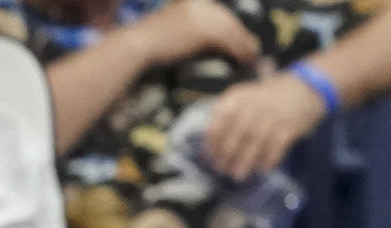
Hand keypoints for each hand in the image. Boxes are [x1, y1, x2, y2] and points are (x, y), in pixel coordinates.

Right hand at [138, 0, 259, 69]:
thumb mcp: (169, 30)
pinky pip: (230, 40)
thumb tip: (204, 43)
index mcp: (192, 3)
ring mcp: (203, 15)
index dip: (232, 26)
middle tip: (253, 49)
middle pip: (229, 20)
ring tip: (253, 58)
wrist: (138, 46)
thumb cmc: (146, 44)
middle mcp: (201, 5)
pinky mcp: (205, 30)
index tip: (241, 38)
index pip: (220, 13)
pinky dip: (240, 51)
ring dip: (245, 45)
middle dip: (243, 36)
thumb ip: (188, 30)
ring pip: (233, 29)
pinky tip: (246, 60)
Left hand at [205, 73, 327, 181]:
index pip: (220, 118)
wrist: (307, 87)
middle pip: (237, 131)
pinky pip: (276, 145)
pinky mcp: (290, 125)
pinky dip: (268, 159)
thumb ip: (229, 118)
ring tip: (238, 175)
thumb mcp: (246, 98)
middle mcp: (255, 103)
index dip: (214, 140)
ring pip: (255, 140)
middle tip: (223, 169)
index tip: (210, 156)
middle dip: (228, 154)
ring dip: (245, 160)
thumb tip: (211, 147)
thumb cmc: (269, 99)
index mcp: (240, 96)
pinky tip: (262, 168)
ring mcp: (274, 114)